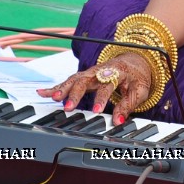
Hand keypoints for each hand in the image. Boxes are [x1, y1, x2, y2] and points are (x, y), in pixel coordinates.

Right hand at [36, 52, 151, 123]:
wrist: (135, 61)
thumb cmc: (136, 77)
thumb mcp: (139, 91)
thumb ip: (127, 106)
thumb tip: (117, 121)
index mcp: (117, 72)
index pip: (107, 85)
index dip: (102, 98)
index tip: (97, 111)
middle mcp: (101, 70)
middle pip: (86, 80)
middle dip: (76, 93)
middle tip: (68, 107)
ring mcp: (91, 72)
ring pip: (74, 79)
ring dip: (63, 88)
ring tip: (53, 98)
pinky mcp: (84, 76)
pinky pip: (69, 81)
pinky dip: (56, 87)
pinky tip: (43, 92)